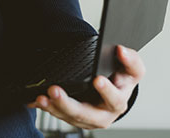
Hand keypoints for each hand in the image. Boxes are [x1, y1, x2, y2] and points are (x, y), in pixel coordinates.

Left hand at [27, 45, 144, 128]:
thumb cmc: (122, 79)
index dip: (107, 91)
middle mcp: (103, 114)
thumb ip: (130, 59)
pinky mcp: (75, 119)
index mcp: (119, 101)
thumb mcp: (132, 69)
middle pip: (86, 113)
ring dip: (54, 107)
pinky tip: (37, 100)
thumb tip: (121, 50)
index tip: (97, 79)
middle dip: (69, 104)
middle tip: (55, 90)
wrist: (115, 92)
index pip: (115, 98)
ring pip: (69, 116)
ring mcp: (88, 119)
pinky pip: (59, 115)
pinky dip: (47, 108)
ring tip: (42, 97)